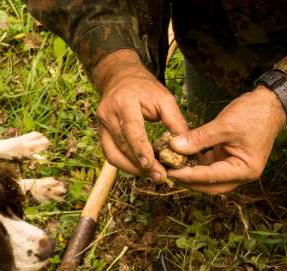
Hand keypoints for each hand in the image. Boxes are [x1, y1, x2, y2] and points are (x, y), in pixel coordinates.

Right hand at [93, 50, 188, 180]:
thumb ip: (175, 122)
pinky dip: (126, 165)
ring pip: (114, 155)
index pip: (131, 129)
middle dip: (141, 165)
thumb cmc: (145, 89)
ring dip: (133, 169)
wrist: (121, 78)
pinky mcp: (101, 134)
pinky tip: (141, 170)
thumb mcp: (165, 99)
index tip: (150, 165)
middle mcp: (108, 113)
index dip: (140, 149)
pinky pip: (111, 155)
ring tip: (152, 176)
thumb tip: (185, 148)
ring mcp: (101, 125)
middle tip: (160, 177)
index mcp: (124, 101)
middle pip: (123, 146)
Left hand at [168, 86, 285, 193]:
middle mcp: (242, 174)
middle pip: (211, 186)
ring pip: (210, 179)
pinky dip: (198, 165)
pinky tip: (183, 159)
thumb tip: (175, 146)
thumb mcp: (225, 124)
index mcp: (245, 169)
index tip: (171, 172)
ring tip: (173, 167)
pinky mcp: (231, 161)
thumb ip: (199, 138)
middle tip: (169, 174)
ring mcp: (237, 169)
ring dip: (193, 175)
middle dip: (190, 181)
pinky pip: (212, 168)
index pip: (212, 177)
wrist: (271, 103)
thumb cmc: (254, 113)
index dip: (190, 176)